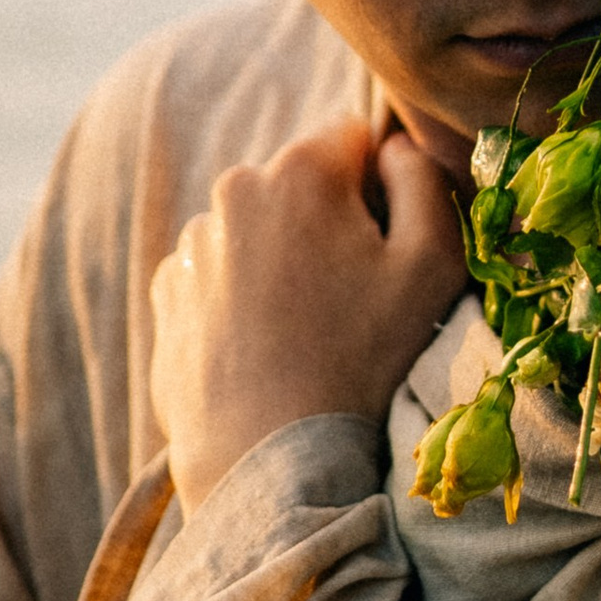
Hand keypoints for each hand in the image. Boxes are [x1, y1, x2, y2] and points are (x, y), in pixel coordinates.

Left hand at [151, 121, 468, 514]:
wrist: (271, 461)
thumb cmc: (365, 362)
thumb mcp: (433, 265)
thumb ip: (424, 180)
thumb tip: (395, 147)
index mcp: (298, 171)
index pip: (353, 140)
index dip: (381, 190)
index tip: (385, 251)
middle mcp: (232, 192)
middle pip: (301, 187)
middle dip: (328, 226)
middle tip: (349, 303)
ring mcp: (190, 246)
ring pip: (258, 232)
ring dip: (283, 263)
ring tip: (306, 336)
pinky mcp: (167, 296)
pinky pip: (219, 276)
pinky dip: (244, 301)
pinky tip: (267, 353)